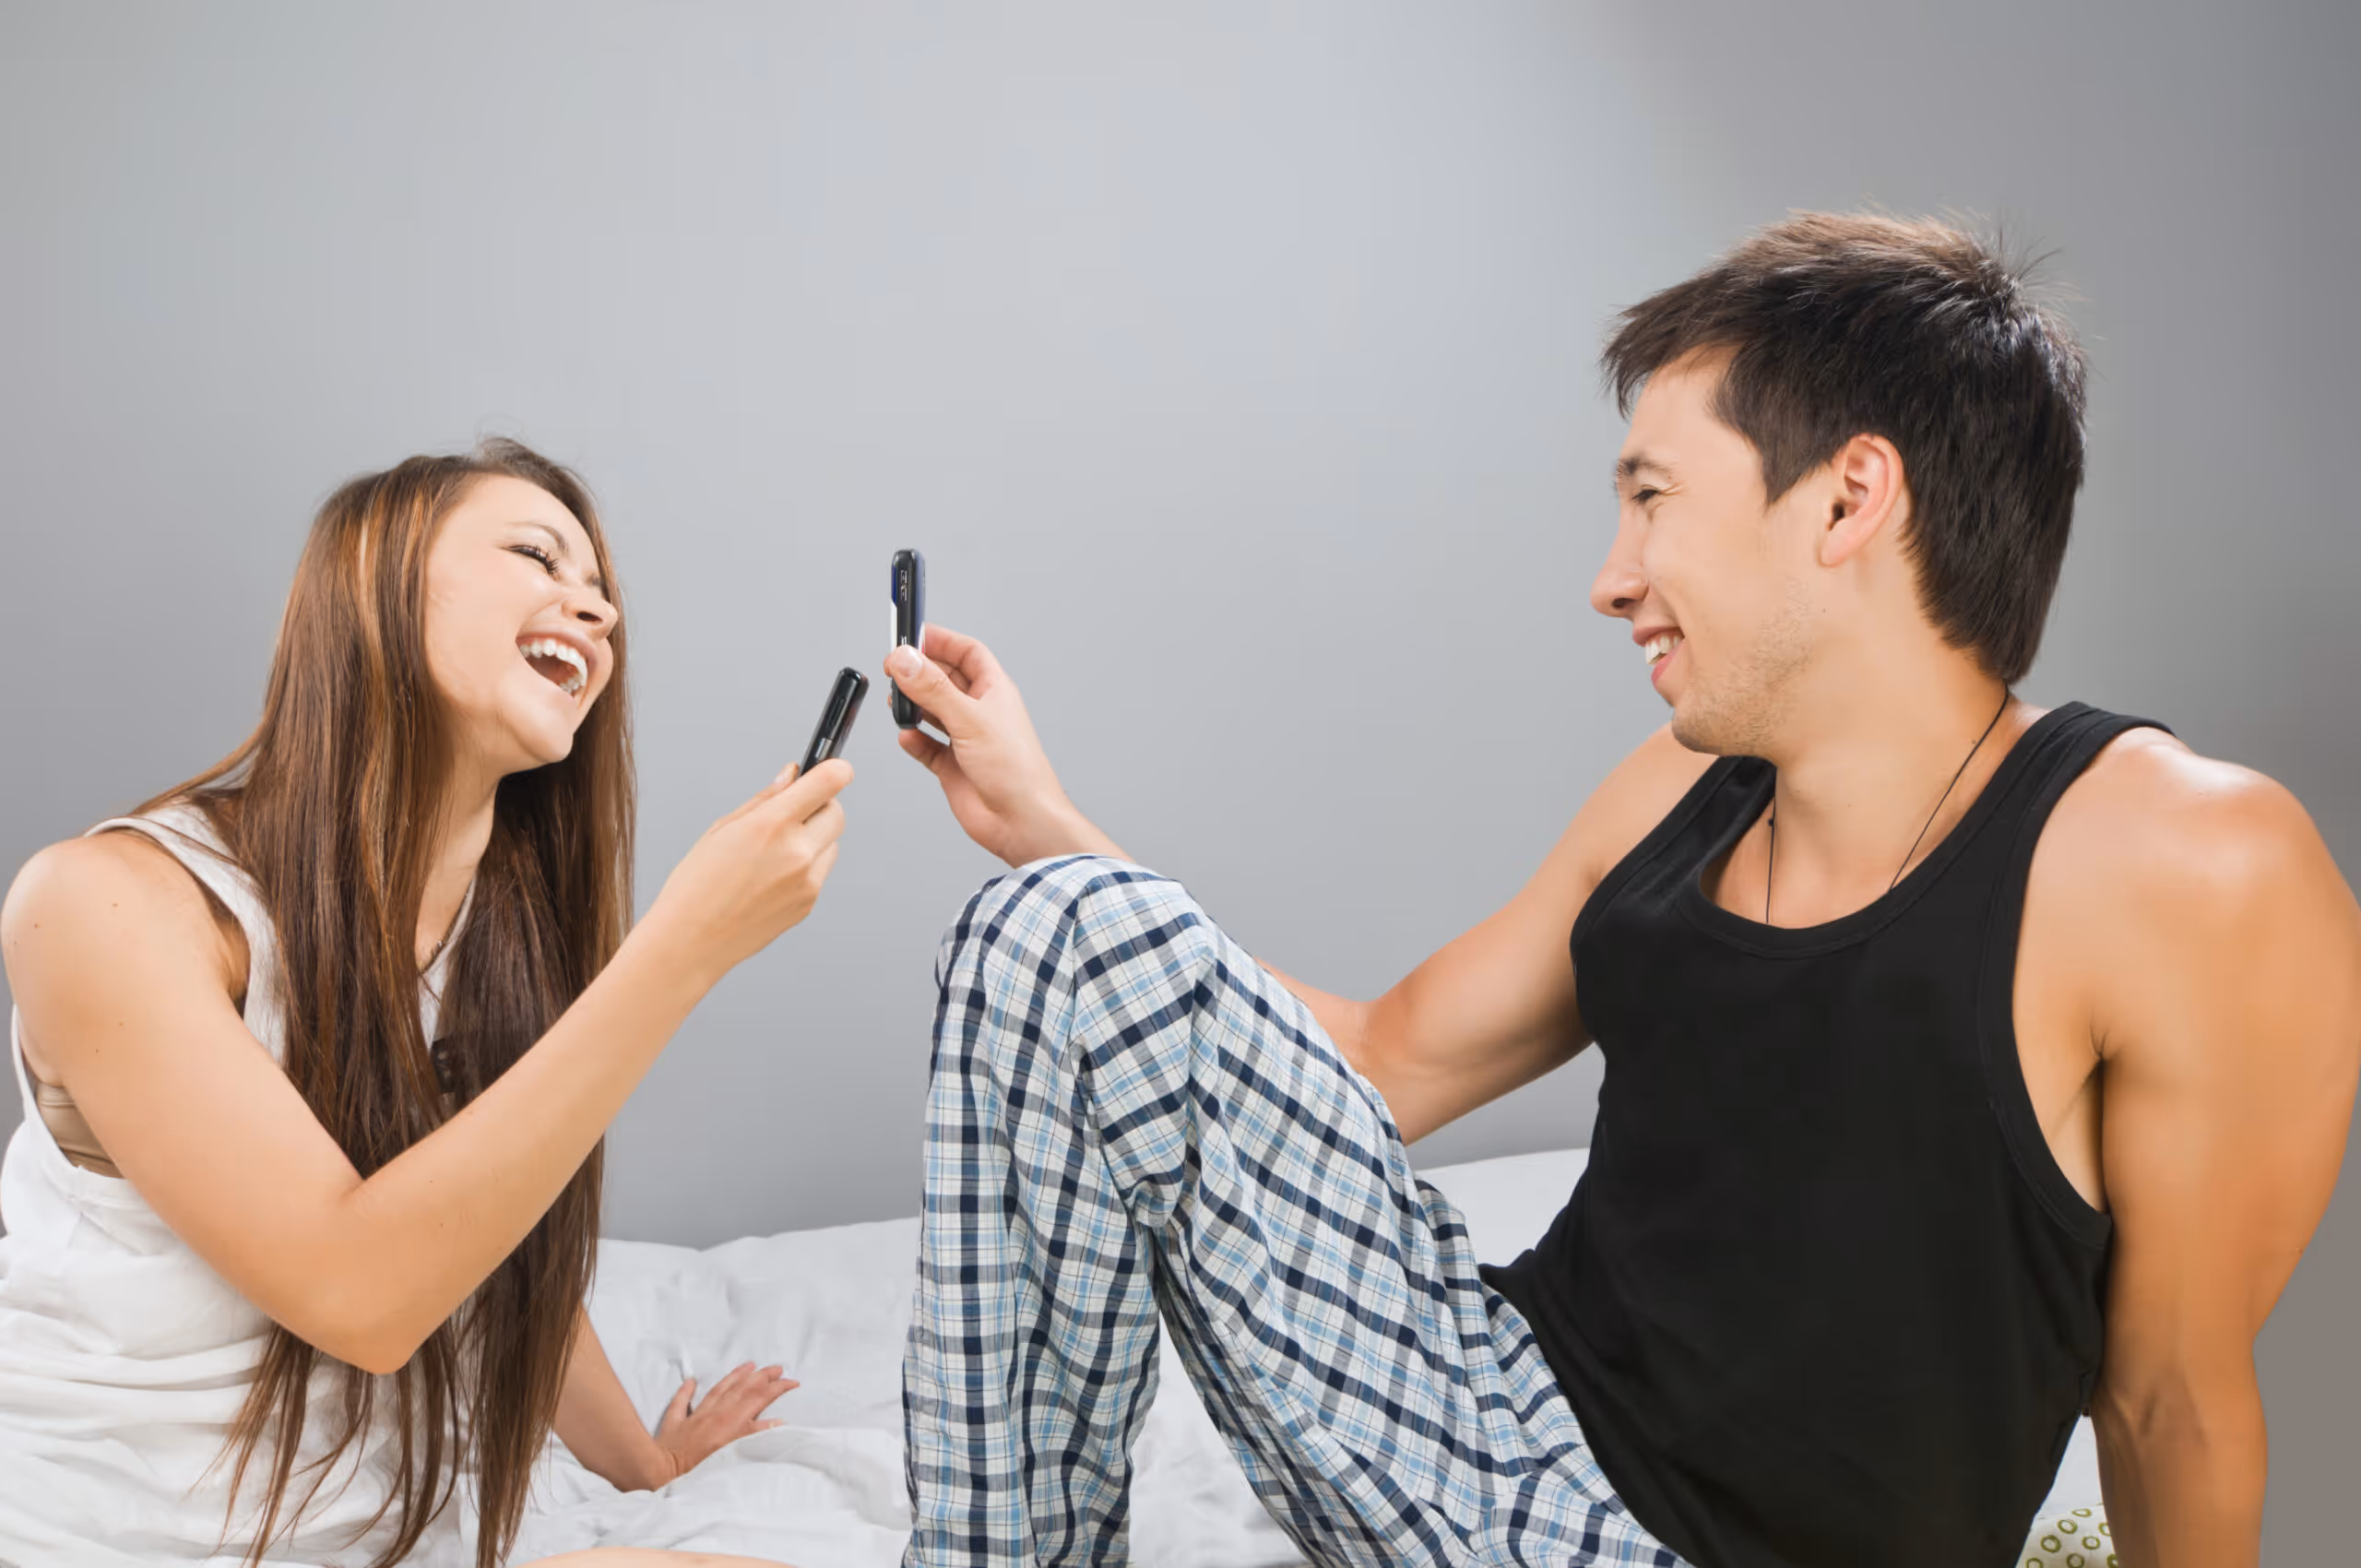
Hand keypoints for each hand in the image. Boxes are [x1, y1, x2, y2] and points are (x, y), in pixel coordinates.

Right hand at [641, 757, 851, 982]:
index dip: (835, 770)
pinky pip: (820, 871)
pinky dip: (805, 866)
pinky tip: (770, 877)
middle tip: (793, 812)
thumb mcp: (722, 829)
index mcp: (771, 826)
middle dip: (820, 805)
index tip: (833, 768)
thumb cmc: (696, 884)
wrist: (691, 941)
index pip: (828, 783)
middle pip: (837, 812)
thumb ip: (764, 799)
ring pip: (831, 842)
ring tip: (772, 852)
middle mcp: (796, 852)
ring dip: (814, 837)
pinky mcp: (809, 903)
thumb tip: (791, 775)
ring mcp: (807, 881)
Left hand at [647, 1361, 799, 1486]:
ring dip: (735, 1376)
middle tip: (777, 1367)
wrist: (661, 1471)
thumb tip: (776, 1422)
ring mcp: (695, 1415)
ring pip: (718, 1389)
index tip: (792, 1381)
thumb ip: (753, 1436)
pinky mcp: (675, 1421)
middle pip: (742, 1388)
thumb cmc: (696, 1469)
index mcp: (730, 1421)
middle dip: (762, 1376)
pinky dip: (687, 1390)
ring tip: (749, 1365)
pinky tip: (691, 1381)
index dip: (777, 1388)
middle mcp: (714, 1413)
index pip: (758, 1399)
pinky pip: (682, 1401)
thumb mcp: (732, 1454)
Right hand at [884, 625, 1123, 867]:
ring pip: (932, 711)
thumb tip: (905, 660)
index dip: (940, 640)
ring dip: (913, 706)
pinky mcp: (954, 767)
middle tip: (893, 668)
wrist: (1020, 821)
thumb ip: (933, 689)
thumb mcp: (970, 719)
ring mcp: (966, 739)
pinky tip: (907, 737)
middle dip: (919, 672)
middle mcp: (980, 712)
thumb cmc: (1016, 771)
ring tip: (896, 703)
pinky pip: (927, 747)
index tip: (911, 635)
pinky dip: (914, 740)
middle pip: (944, 679)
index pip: (966, 652)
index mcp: (994, 691)